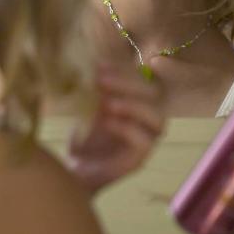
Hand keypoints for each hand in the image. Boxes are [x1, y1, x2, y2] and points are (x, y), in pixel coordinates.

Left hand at [67, 64, 162, 194]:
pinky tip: (107, 123)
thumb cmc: (84, 137)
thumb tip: (95, 63)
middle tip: (100, 81)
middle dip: (129, 84)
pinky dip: (127, 129)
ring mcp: (146, 141)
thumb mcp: (89, 107)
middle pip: (156, 95)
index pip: (144, 79)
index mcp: (138, 103)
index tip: (100, 66)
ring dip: (134, 106)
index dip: (126, 70)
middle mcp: (146, 120)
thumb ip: (97, 89)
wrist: (73, 171)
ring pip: (159, 119)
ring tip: (107, 103)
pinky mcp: (139, 161)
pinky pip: (145, 142)